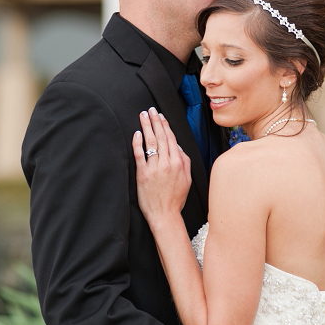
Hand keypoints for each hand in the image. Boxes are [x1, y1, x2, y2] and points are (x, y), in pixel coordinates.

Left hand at [132, 108, 190, 223]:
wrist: (165, 214)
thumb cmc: (176, 198)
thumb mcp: (187, 179)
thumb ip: (184, 161)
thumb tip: (177, 147)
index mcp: (179, 163)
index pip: (171, 139)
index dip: (165, 125)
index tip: (161, 116)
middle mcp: (167, 163)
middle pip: (161, 137)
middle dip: (155, 121)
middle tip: (150, 110)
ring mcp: (154, 168)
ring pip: (151, 142)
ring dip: (146, 127)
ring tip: (143, 116)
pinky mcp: (143, 174)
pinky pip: (140, 155)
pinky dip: (138, 143)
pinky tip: (137, 134)